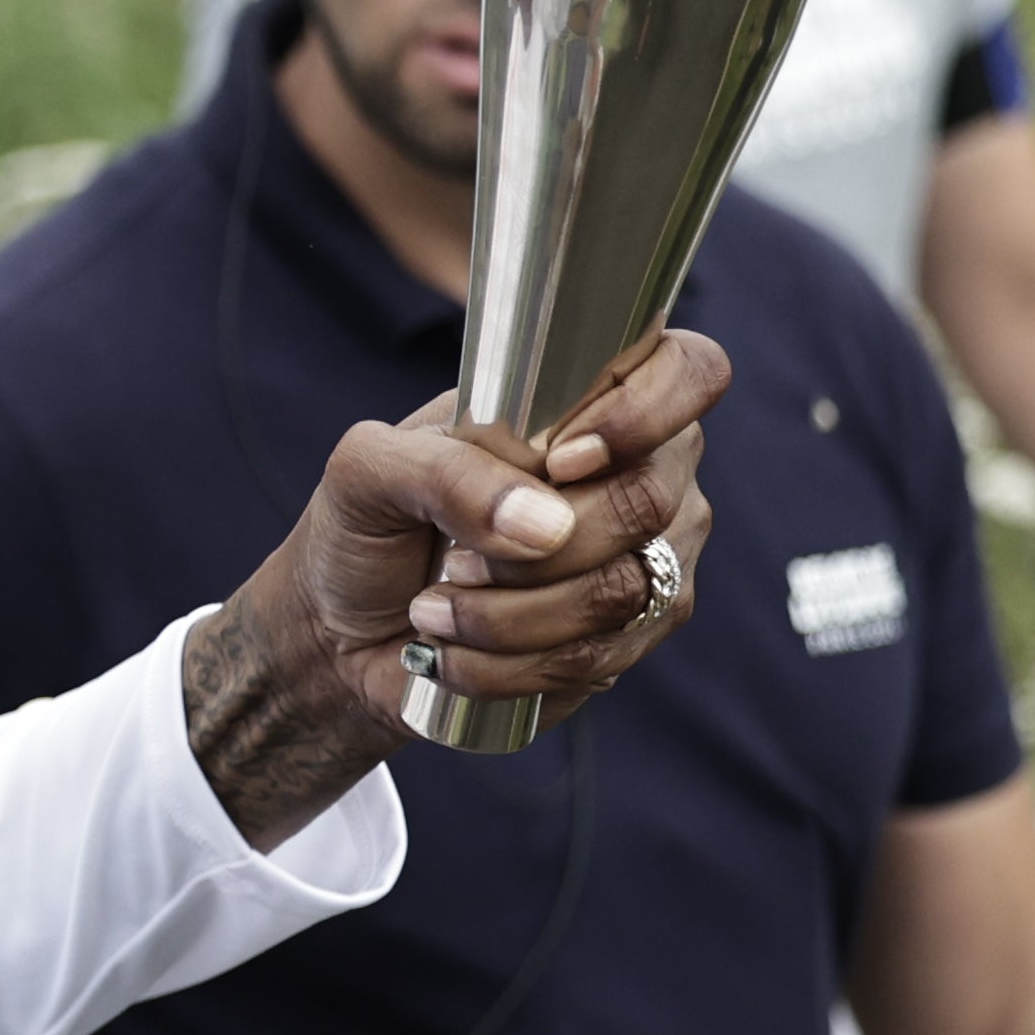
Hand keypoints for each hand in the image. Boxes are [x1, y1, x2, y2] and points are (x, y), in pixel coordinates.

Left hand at [183, 330, 731, 843]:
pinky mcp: (630, 640)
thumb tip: (542, 524)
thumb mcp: (369, 473)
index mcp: (589, 399)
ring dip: (504, 615)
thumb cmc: (368, 528)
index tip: (557, 462)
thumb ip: (444, 471)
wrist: (344, 633)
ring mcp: (652, 558)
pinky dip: (504, 664)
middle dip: (532, 547)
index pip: (689, 370)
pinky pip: (594, 658)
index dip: (643, 414)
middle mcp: (644, 471)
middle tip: (453, 556)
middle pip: (648, 500)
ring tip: (434, 608)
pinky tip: (453, 651)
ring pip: (621, 592)